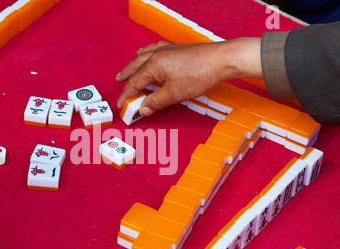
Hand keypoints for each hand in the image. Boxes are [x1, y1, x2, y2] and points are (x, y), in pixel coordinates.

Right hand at [116, 38, 261, 116]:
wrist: (221, 60)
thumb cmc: (200, 74)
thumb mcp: (174, 94)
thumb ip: (156, 102)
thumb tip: (142, 109)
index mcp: (153, 65)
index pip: (134, 83)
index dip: (126, 95)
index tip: (122, 105)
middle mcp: (157, 55)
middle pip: (135, 67)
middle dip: (126, 76)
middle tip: (118, 82)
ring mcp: (167, 50)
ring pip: (143, 57)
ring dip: (134, 64)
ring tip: (128, 69)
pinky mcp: (176, 49)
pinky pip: (154, 49)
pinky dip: (146, 53)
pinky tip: (147, 53)